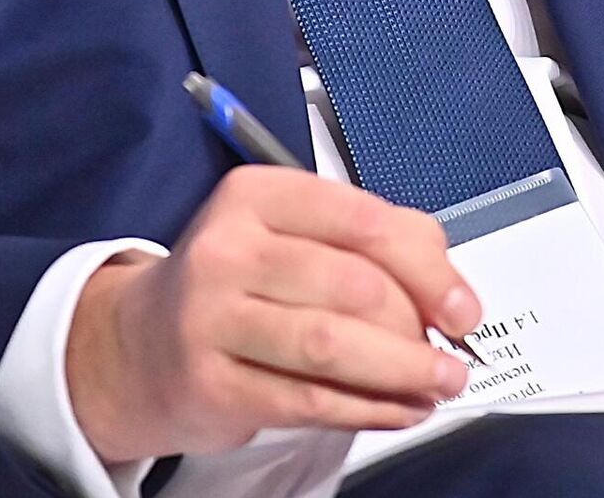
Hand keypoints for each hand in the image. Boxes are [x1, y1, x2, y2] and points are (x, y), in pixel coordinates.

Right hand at [65, 165, 480, 462]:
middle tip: (451, 353)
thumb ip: (369, 237)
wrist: (140, 346)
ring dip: (402, 371)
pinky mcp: (214, 383)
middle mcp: (228, 248)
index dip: (425, 266)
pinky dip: (370, 408)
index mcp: (254, 195)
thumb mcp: (288, 234)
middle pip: (351, 285)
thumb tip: (446, 277)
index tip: (462, 306)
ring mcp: (214, 317)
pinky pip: (310, 400)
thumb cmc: (236, 282)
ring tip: (441, 384)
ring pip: (332, 345)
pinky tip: (402, 409)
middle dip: (417, 326)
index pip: (359, 218)